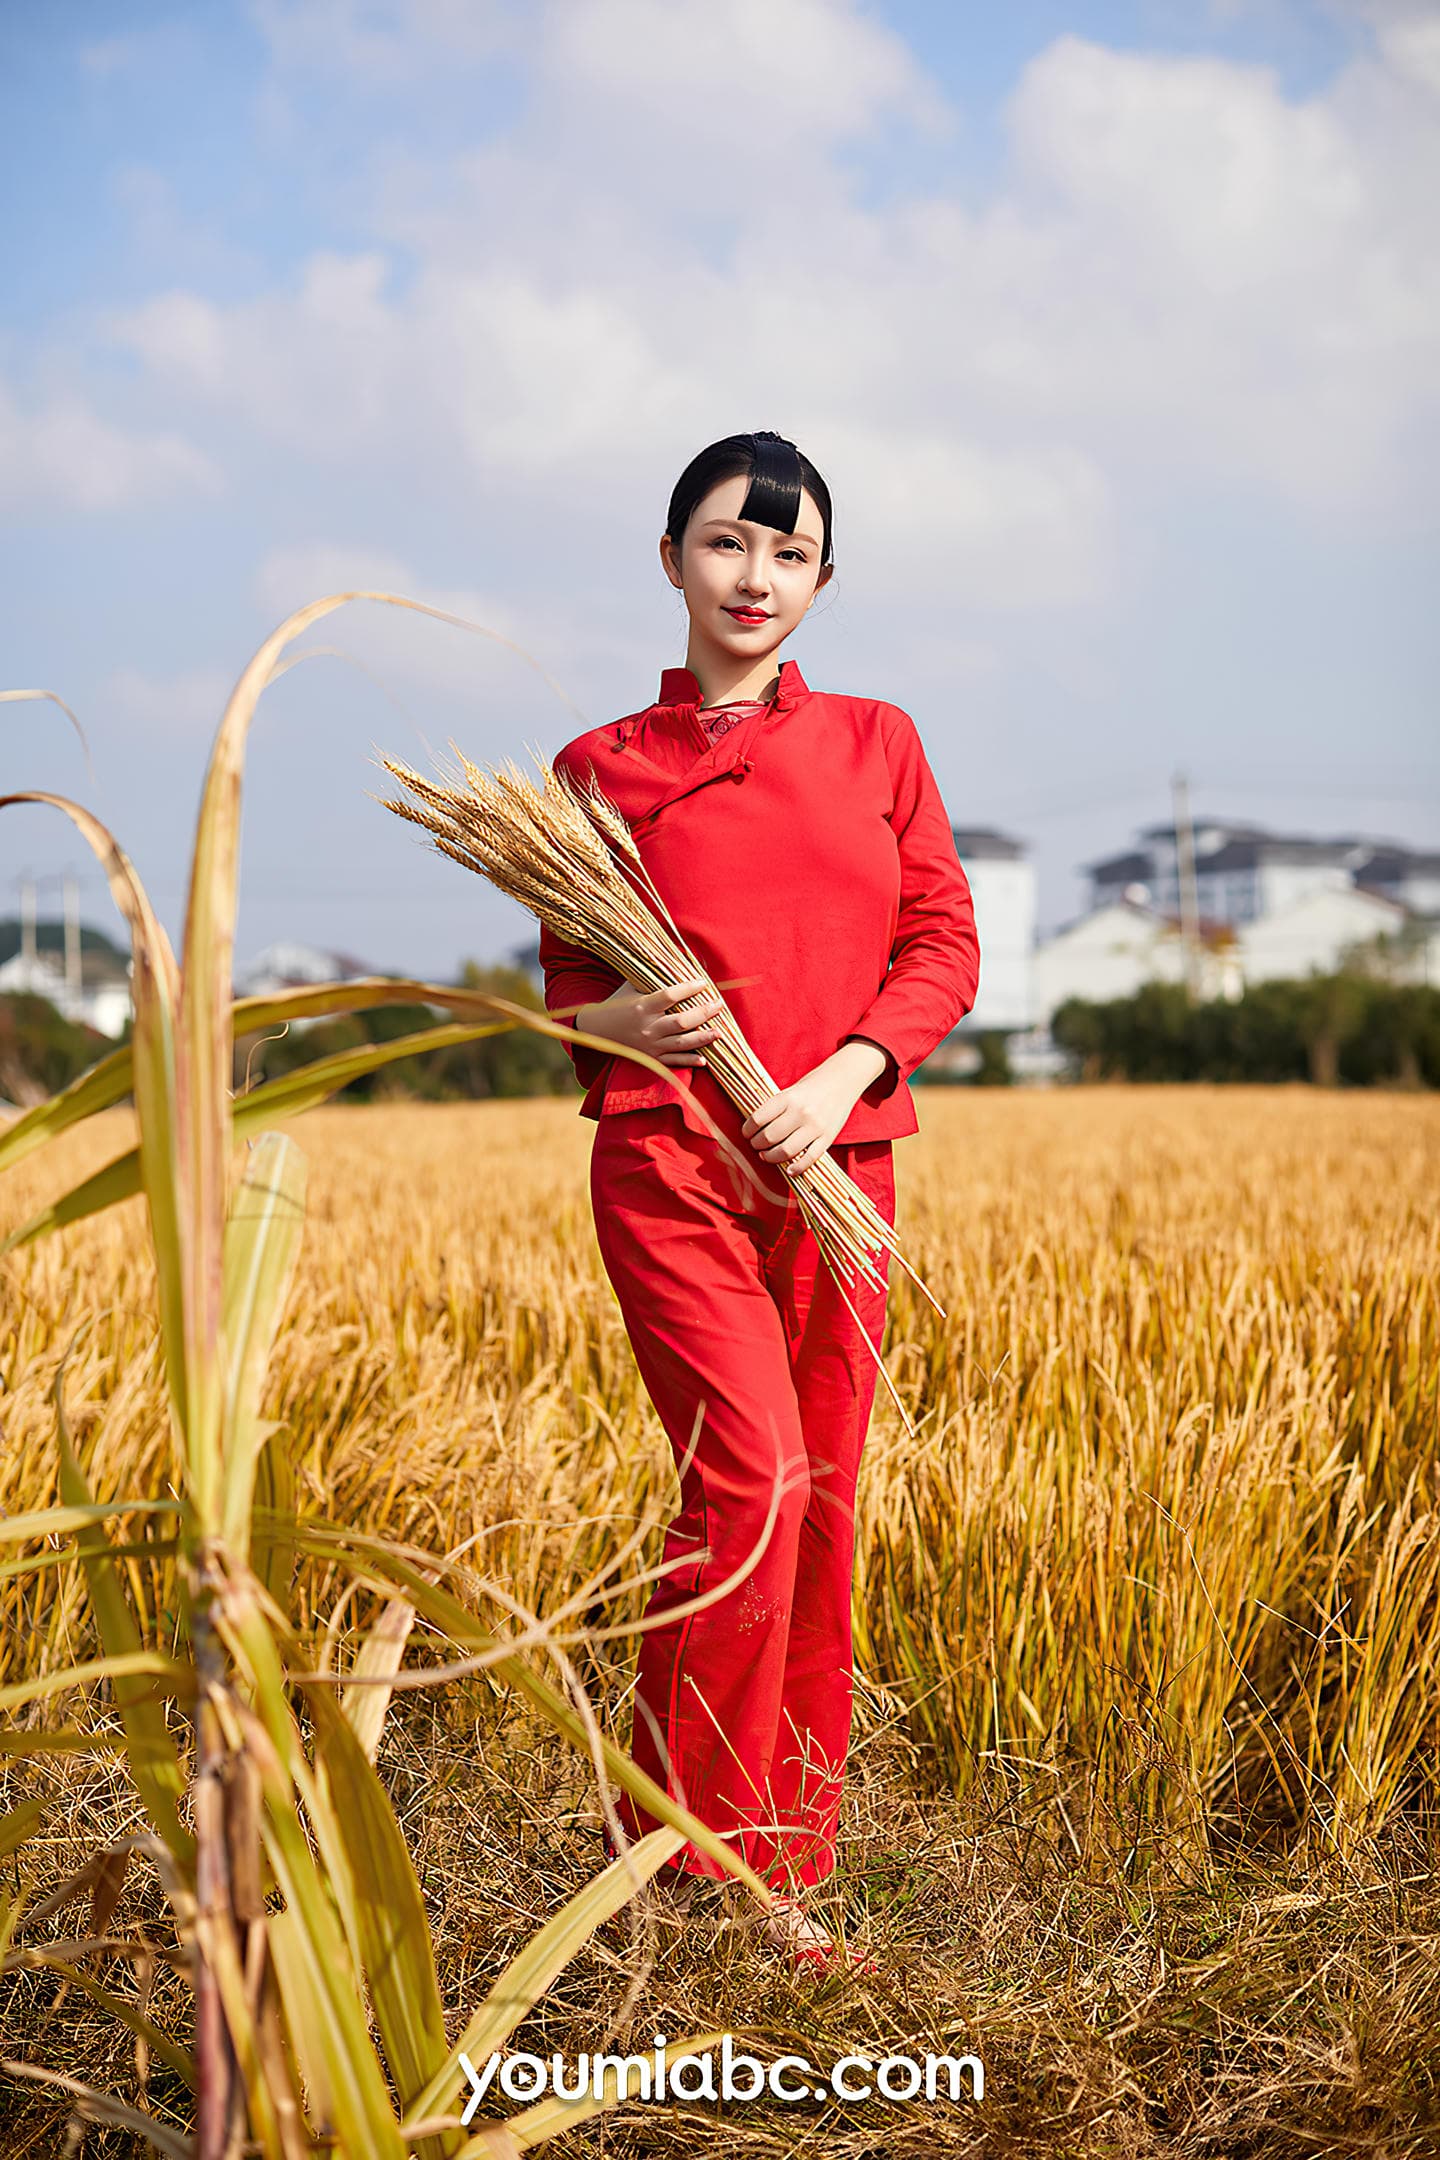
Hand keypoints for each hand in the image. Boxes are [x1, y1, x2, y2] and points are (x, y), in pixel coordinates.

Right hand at [574, 974, 725, 1066]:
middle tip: (719, 1005)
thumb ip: (652, 975)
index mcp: (642, 1006)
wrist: (596, 1031)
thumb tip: (677, 957)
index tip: (703, 983)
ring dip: (703, 1037)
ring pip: (681, 1042)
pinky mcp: (650, 1058)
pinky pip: (673, 1061)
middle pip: (681, 1021)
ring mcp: (650, 1045)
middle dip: (704, 1013)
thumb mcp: (631, 985)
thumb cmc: (618, 1003)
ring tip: (719, 1032)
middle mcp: (647, 1027)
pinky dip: (689, 1061)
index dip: (688, 989)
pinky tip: (705, 1059)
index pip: (670, 996)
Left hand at [740, 1041, 887, 1170]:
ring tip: (766, 1155)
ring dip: (771, 1157)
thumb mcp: (790, 1091)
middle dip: (757, 1145)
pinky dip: (797, 1168)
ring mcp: (815, 1126)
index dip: (747, 1130)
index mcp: (787, 1098)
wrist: (843, 1080)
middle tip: (756, 1145)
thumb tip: (754, 1130)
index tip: (746, 1134)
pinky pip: (809, 1158)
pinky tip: (789, 1169)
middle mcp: (800, 1112)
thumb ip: (775, 1109)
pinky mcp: (828, 1137)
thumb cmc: (812, 1086)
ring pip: (786, 1151)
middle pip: (769, 1137)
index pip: (758, 1119)